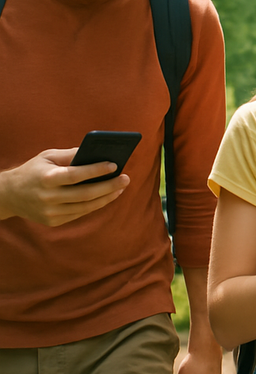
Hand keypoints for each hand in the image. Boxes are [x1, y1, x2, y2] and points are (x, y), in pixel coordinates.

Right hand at [0, 148, 128, 225]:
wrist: (9, 195)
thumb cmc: (33, 170)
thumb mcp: (48, 156)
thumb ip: (71, 154)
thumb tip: (96, 152)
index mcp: (47, 178)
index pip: (76, 175)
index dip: (96, 170)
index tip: (114, 165)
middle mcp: (49, 197)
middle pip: (86, 194)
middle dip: (109, 186)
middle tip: (125, 178)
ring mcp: (51, 212)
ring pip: (86, 206)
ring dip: (106, 197)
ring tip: (120, 187)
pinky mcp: (53, 221)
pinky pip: (80, 213)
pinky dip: (95, 205)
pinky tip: (107, 196)